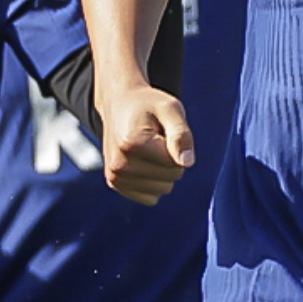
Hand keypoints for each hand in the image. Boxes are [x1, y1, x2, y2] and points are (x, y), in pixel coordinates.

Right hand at [99, 82, 194, 203]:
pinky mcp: (114, 183)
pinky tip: (142, 162)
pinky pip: (150, 197)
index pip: (175, 164)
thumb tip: (187, 163)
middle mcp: (120, 164)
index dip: (177, 147)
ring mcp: (115, 176)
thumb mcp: (170, 109)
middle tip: (155, 140)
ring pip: (162, 190)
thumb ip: (181, 134)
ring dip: (162, 172)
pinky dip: (152, 182)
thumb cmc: (149, 105)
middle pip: (170, 179)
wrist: (119, 104)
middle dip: (170, 160)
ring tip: (148, 150)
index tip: (163, 131)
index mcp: (133, 144)